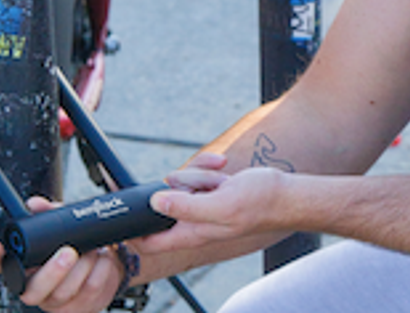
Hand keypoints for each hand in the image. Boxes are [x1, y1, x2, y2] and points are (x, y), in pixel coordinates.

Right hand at [0, 197, 122, 312]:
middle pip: (30, 291)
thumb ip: (49, 214)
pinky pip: (90, 289)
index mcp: (23, 263)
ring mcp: (55, 300)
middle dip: (52, 271)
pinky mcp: (78, 306)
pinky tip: (103, 260)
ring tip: (93, 249)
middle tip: (69, 251)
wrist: (109, 259)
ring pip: (64, 291)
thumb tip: (35, 205)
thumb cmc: (77, 244)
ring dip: (85, 264)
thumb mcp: (63, 224)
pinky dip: (102, 268)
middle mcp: (34, 285)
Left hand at [138, 162, 289, 253]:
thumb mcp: (221, 205)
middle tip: (204, 184)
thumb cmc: (260, 204)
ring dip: (200, 173)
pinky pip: (197, 174)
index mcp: (192, 232)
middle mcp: (194, 221)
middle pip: (164, 202)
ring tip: (221, 177)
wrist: (285, 193)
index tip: (124, 211)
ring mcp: (202, 205)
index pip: (149, 241)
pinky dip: (208, 167)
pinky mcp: (210, 191)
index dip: (132, 231)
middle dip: (179, 184)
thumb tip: (156, 202)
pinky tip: (223, 166)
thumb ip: (187, 207)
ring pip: (182, 183)